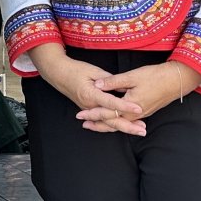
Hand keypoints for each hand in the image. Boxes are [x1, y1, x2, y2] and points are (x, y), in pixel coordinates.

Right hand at [29, 45, 144, 135]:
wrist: (59, 74)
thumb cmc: (76, 69)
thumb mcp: (94, 70)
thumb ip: (110, 80)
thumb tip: (124, 87)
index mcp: (91, 94)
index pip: (111, 103)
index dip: (125, 106)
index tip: (138, 108)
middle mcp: (90, 106)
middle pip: (110, 119)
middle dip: (128, 126)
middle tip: (142, 130)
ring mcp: (89, 109)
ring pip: (108, 123)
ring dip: (124, 127)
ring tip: (138, 130)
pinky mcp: (89, 110)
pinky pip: (103, 121)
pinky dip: (114, 125)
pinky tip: (125, 127)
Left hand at [78, 60, 200, 132]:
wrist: (176, 80)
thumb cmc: (155, 76)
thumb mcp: (132, 76)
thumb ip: (113, 82)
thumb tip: (97, 85)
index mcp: (130, 106)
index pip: (107, 113)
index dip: (93, 113)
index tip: (80, 114)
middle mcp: (135, 114)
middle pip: (113, 123)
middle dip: (97, 123)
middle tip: (83, 123)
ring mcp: (141, 115)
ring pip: (120, 123)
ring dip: (106, 124)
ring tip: (94, 124)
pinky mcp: (145, 111)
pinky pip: (128, 120)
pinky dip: (117, 121)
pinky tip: (113, 120)